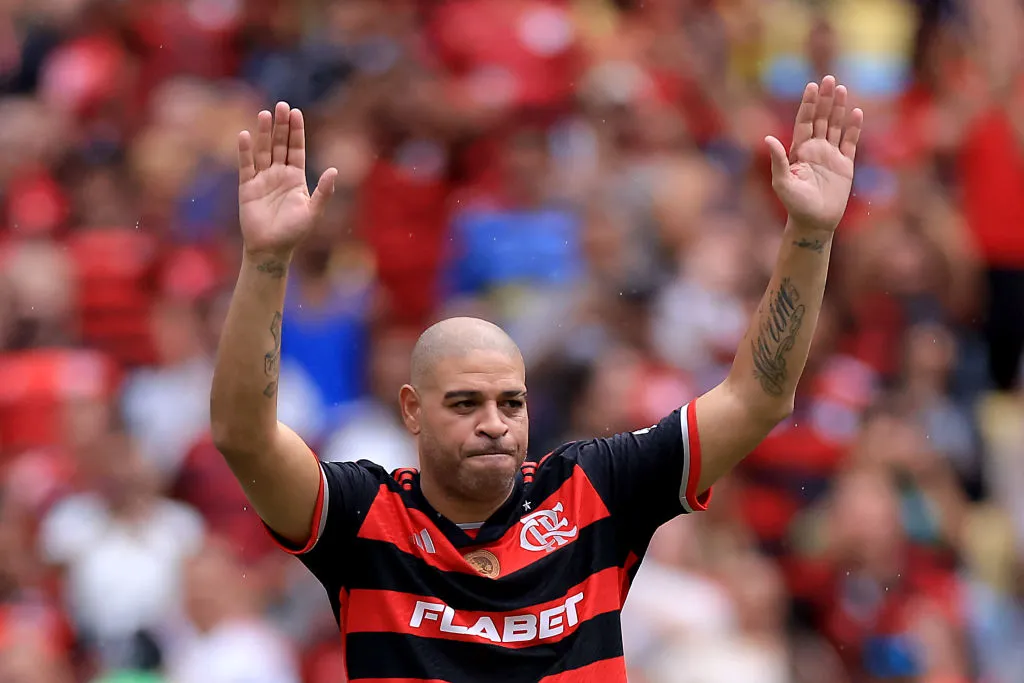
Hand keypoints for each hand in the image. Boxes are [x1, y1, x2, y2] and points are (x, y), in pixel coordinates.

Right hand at [238, 102, 337, 256]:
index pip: (296, 149)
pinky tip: (245, 135)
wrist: (271, 248)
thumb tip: (334, 171)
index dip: (296, 131)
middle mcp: (278, 174)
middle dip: (281, 126)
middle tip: (281, 105)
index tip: (296, 112)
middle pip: (279, 144)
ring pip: (263, 150)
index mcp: (296, 177)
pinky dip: (245, 151)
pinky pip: (246, 165)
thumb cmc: (294, 232)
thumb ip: (323, 191)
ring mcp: (262, 179)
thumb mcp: (312, 211)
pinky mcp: (247, 186)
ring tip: (264, 114)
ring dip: (264, 133)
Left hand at [765, 76, 862, 232]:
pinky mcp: (845, 165)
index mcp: (799, 151)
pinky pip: (850, 142)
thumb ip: (777, 160)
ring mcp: (831, 155)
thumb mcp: (782, 183)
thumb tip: (768, 138)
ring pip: (835, 126)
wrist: (814, 222)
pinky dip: (853, 128)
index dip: (808, 104)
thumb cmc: (794, 205)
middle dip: (825, 100)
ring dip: (839, 108)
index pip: (804, 121)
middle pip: (821, 118)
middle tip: (830, 79)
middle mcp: (815, 149)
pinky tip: (856, 113)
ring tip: (842, 89)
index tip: (812, 86)